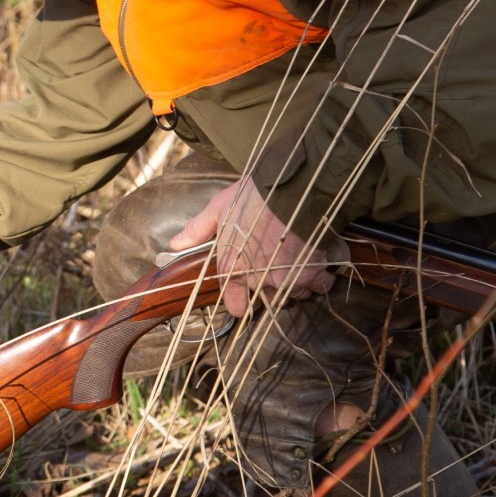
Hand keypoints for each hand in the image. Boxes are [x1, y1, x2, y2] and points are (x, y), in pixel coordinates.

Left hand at [168, 177, 335, 316]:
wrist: (291, 190)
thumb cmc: (252, 198)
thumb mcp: (218, 209)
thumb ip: (197, 231)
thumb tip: (175, 244)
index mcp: (233, 269)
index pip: (236, 306)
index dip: (242, 302)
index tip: (248, 294)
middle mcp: (258, 280)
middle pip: (268, 300)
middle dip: (272, 288)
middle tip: (275, 267)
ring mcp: (286, 279)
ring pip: (293, 294)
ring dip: (296, 282)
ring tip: (296, 262)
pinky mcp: (312, 273)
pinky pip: (319, 286)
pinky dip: (321, 278)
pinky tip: (318, 263)